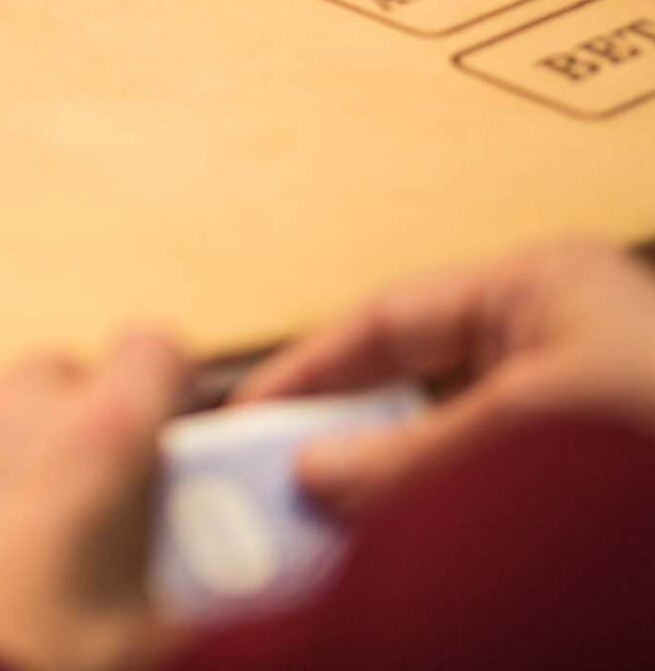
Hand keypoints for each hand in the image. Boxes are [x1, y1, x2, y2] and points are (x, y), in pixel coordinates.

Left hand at [0, 332, 186, 670]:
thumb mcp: (156, 632)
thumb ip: (179, 560)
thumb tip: (197, 548)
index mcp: (99, 436)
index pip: (153, 348)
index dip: (161, 386)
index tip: (160, 425)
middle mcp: (4, 408)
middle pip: (54, 377)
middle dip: (69, 426)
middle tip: (77, 507)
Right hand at [235, 239, 654, 513]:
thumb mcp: (527, 435)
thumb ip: (407, 458)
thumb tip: (309, 478)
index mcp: (537, 285)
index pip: (386, 316)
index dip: (306, 370)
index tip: (238, 424)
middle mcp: (556, 333)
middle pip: (413, 378)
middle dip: (344, 434)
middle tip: (271, 487)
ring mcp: (581, 403)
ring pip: (448, 437)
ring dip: (392, 483)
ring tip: (328, 528)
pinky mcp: (593, 470)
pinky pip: (489, 481)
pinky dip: (441, 510)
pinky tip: (402, 545)